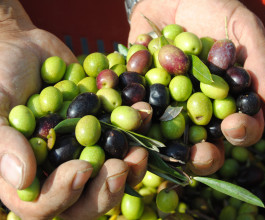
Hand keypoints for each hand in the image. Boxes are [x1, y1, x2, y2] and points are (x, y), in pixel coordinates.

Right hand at [0, 1, 147, 218]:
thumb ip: (2, 141)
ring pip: (112, 178)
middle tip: (120, 167)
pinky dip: (139, 134)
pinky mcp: (104, 131)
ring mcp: (85, 152)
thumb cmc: (0, 77)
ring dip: (131, 169)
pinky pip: (125, 142)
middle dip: (106, 191)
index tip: (82, 169)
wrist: (26, 50)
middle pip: (86, 203)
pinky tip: (144, 117)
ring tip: (141, 150)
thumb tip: (24, 180)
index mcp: (28, 175)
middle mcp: (59, 170)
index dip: (65, 195)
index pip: (44, 206)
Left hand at [128, 0, 264, 174]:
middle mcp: (198, 106)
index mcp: (227, 97)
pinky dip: (133, 117)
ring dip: (165, 147)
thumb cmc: (210, 7)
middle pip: (205, 142)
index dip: (242, 132)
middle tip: (199, 154)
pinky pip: (136, 110)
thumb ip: (258, 58)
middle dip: (203, 154)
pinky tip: (131, 121)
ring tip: (163, 145)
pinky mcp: (141, 94)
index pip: (241, 125)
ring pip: (168, 136)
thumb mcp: (239, 25)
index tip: (234, 126)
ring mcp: (168, 104)